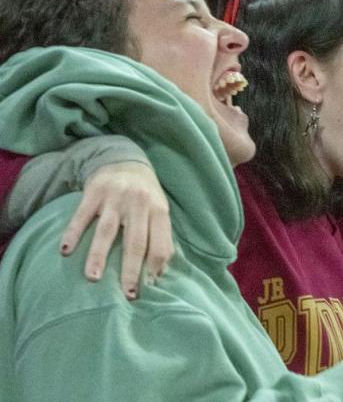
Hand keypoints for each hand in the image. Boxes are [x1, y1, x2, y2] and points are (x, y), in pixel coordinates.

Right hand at [59, 161, 172, 299]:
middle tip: (127, 295)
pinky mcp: (94, 192)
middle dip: (130, 270)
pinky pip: (81, 216)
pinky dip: (73, 233)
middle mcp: (139, 203)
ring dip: (98, 256)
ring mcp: (115, 197)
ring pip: (106, 230)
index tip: (146, 289)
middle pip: (135, 241)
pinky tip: (65, 250)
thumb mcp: (159, 212)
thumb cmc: (145, 196)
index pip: (159, 244)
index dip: (154, 267)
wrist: (125, 162)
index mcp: (159, 210)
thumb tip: (159, 273)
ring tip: (92, 278)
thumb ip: (161, 238)